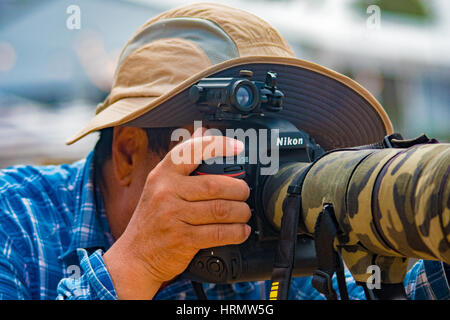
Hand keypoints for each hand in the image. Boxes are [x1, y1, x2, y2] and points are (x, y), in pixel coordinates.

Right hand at [103, 135, 250, 298]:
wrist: (135, 256)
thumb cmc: (153, 218)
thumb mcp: (159, 186)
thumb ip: (182, 163)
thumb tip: (204, 132)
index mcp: (162, 174)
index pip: (192, 150)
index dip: (219, 146)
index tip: (238, 147)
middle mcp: (166, 192)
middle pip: (214, 185)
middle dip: (238, 189)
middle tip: (244, 192)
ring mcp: (172, 216)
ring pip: (221, 210)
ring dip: (241, 212)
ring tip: (244, 212)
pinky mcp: (182, 239)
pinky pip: (219, 233)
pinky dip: (236, 232)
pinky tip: (240, 231)